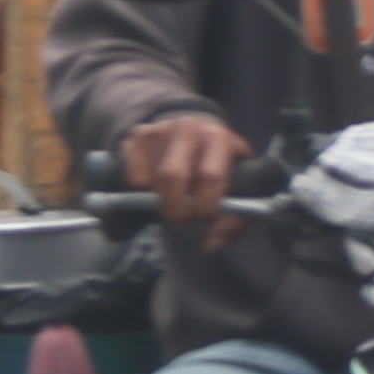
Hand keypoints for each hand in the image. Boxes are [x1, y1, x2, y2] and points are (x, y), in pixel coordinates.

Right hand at [123, 111, 254, 247]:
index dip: (205, 207)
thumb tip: (211, 244)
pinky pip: (133, 177)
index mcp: (219, 138)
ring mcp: (160, 130)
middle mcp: (188, 129)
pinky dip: (141, 193)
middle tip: (183, 223)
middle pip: (173, 177)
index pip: (210, 176)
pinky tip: (156, 191)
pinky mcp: (138, 137)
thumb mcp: (240, 186)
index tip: (204, 224)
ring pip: (151, 180)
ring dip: (160, 203)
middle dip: (177, 210)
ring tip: (173, 205)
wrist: (197, 130)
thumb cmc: (221, 165)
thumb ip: (235, 219)